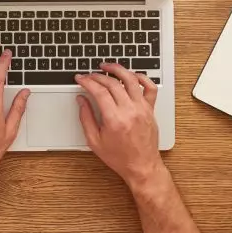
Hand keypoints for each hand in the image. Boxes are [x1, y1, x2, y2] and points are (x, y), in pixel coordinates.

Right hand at [75, 63, 165, 190]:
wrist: (142, 166)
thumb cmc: (119, 157)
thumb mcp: (94, 141)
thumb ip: (86, 118)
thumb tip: (81, 100)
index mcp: (114, 119)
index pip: (99, 91)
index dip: (87, 81)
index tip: (81, 79)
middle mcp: (130, 111)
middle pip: (112, 83)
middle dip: (98, 76)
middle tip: (89, 75)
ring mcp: (142, 108)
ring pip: (131, 80)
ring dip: (118, 69)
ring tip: (107, 67)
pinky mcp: (150, 109)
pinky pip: (150, 87)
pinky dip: (141, 77)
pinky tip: (131, 75)